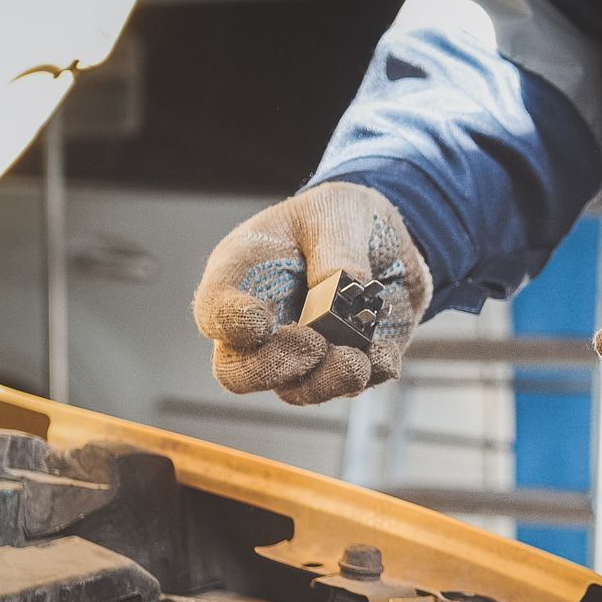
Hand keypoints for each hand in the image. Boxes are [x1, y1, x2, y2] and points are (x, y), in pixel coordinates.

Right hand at [193, 183, 430, 404]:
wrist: (388, 239)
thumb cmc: (340, 219)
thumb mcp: (339, 211)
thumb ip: (337, 249)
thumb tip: (342, 292)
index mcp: (243, 275)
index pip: (213, 311)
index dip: (229, 324)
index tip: (260, 322)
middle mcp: (263, 324)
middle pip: (237, 372)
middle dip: (272, 368)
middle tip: (312, 344)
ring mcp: (301, 352)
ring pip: (295, 390)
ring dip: (326, 383)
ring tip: (356, 359)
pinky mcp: (344, 365)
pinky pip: (351, 386)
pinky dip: (370, 374)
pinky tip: (384, 353)